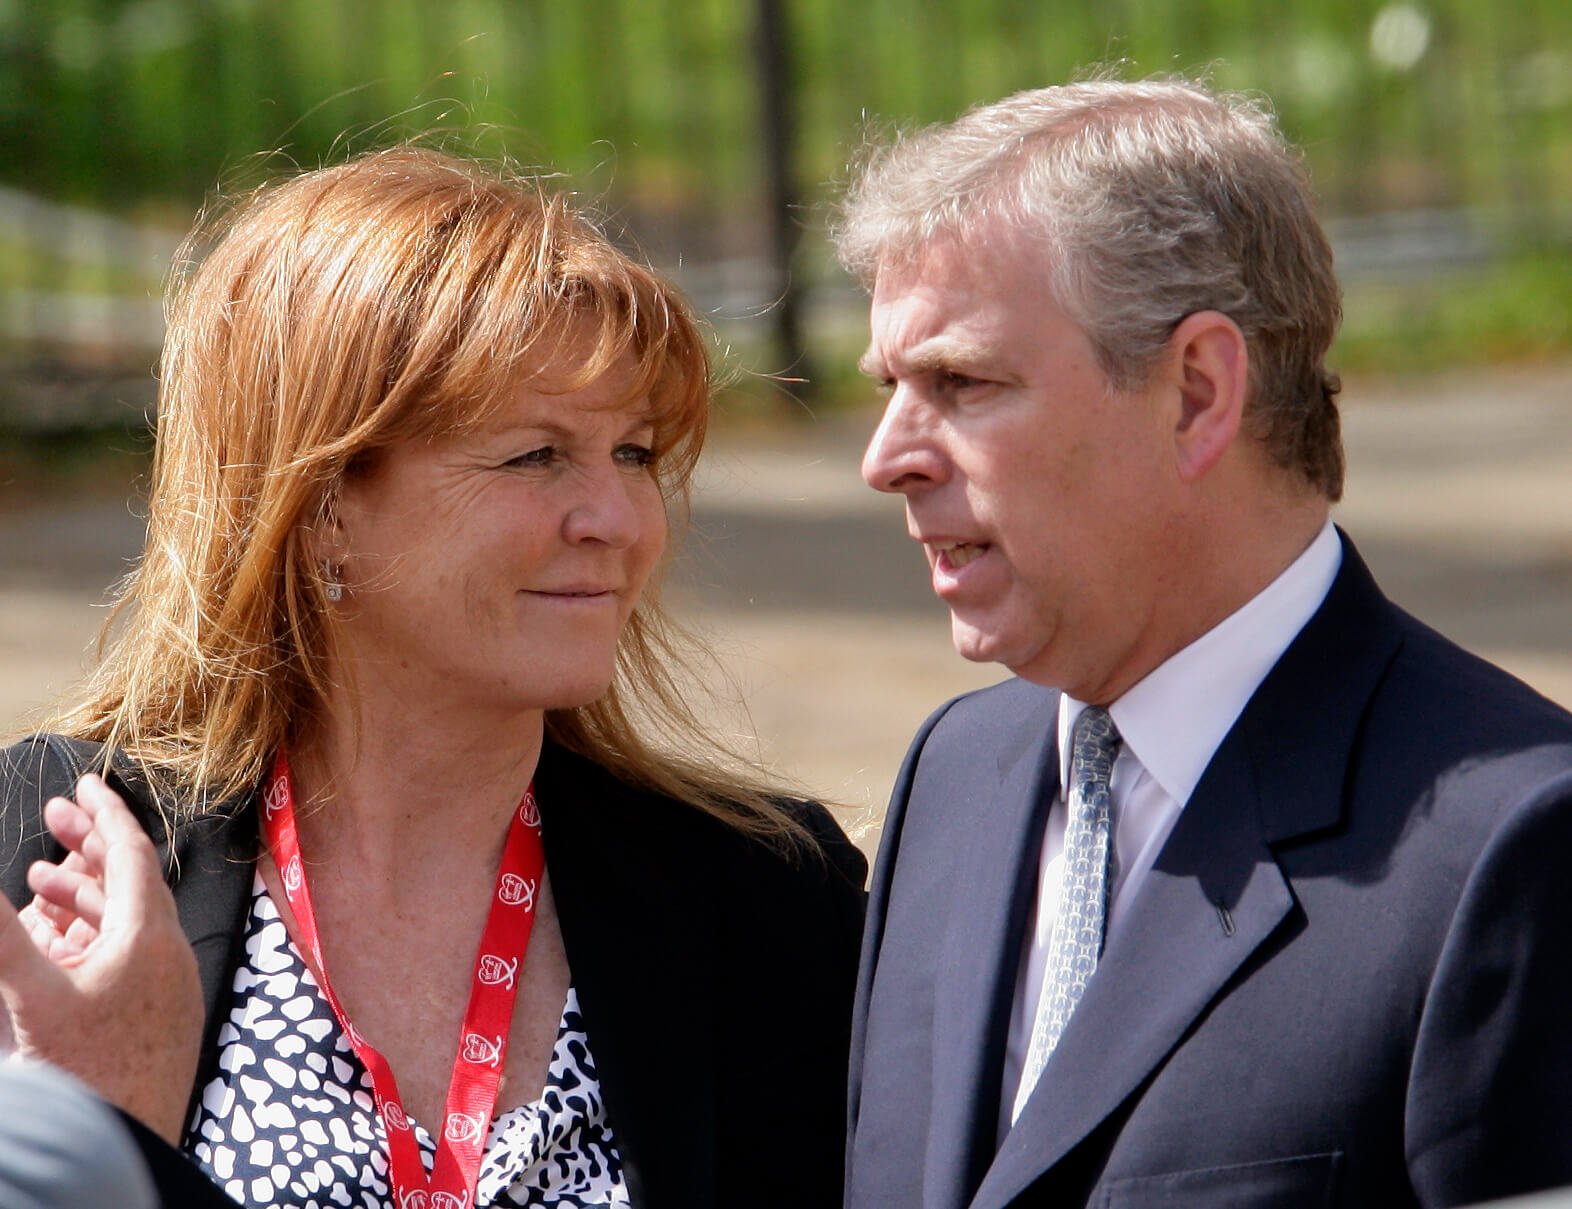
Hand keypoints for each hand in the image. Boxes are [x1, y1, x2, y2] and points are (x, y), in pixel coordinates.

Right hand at [0, 773, 202, 1143]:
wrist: (121, 1149)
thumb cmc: (85, 1077)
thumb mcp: (32, 997)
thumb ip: (3, 934)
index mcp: (151, 937)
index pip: (133, 854)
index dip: (107, 812)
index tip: (86, 781)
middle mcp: (170, 954)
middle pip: (133, 880)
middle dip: (90, 846)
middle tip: (53, 817)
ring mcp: (169, 986)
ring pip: (130, 920)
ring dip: (86, 894)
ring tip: (39, 881)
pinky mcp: (161, 1016)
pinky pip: (131, 956)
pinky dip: (96, 937)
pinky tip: (62, 942)